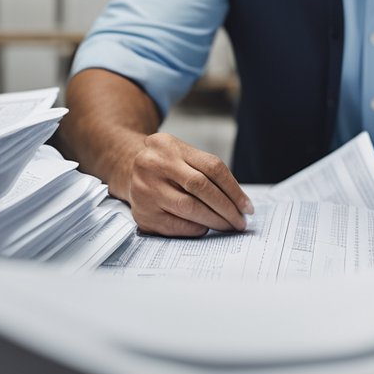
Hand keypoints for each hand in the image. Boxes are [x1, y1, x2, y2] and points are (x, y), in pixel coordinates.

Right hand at [124, 133, 253, 236]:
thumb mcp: (181, 154)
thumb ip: (206, 170)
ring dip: (214, 220)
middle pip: (201, 187)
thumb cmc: (165, 165)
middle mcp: (153, 164)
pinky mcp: (142, 213)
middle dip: (226, 207)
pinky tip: (205, 227)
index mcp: (168, 145)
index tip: (247, 206)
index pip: (212, 167)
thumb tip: (238, 202)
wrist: (126, 170)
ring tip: (228, 226)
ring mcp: (145, 189)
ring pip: (189, 208)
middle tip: (240, 221)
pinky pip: (176, 225)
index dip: (234, 189)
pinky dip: (195, 228)